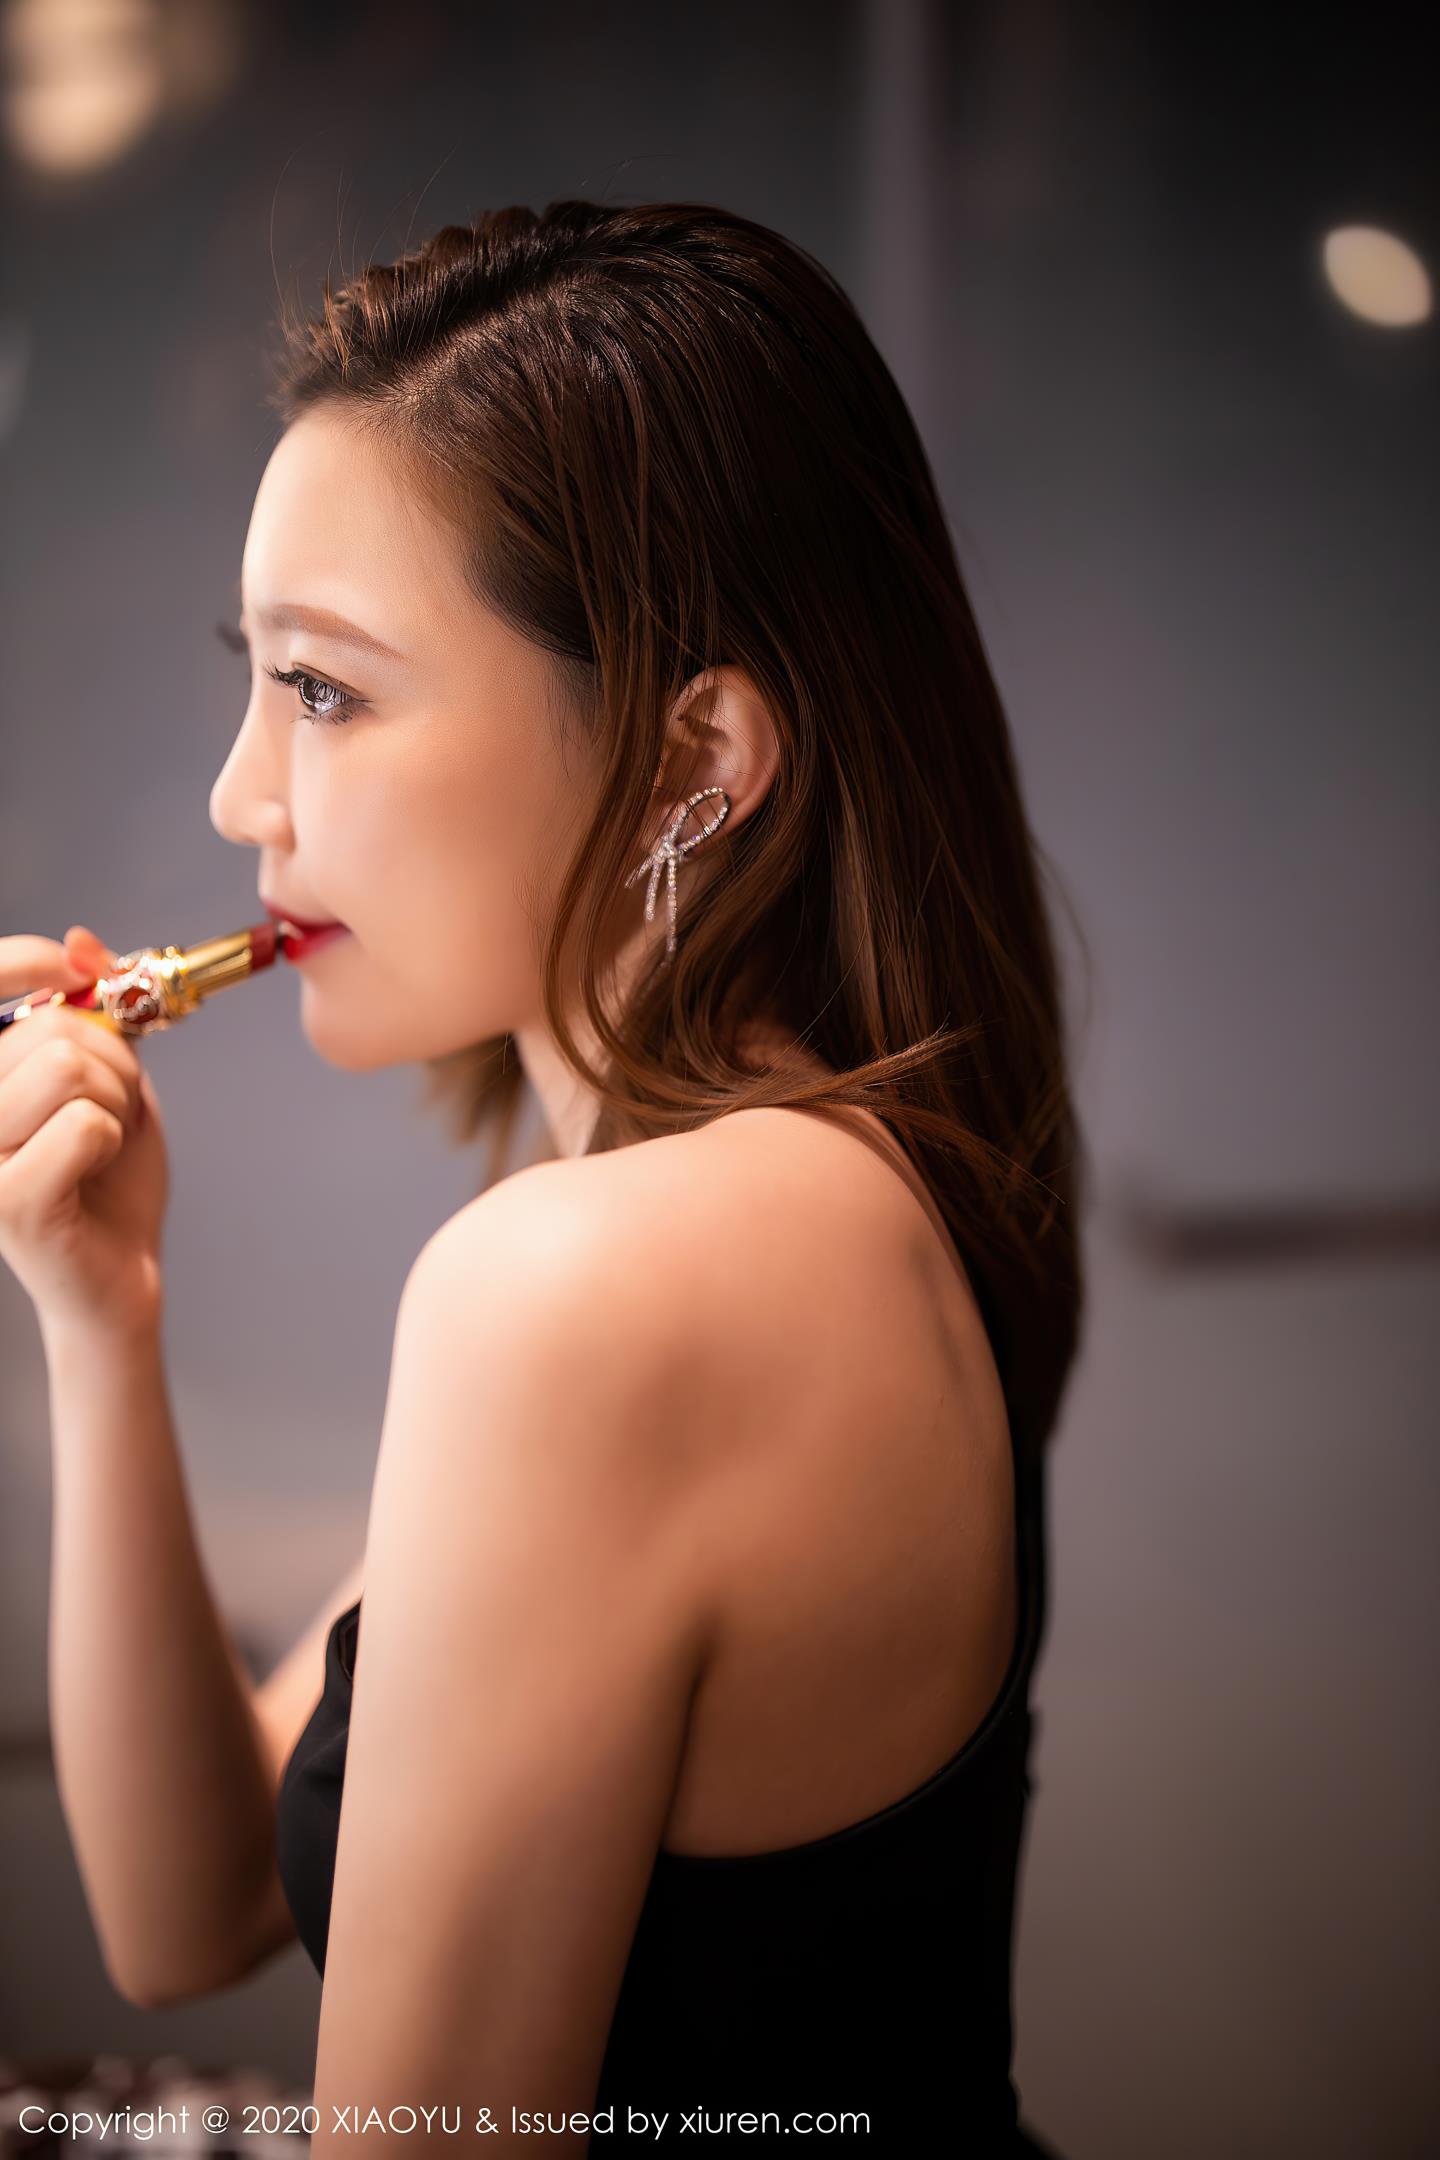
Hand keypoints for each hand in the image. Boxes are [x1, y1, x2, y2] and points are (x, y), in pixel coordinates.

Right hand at [0, 925, 170, 1333]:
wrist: (120, 1272)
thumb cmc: (108, 1175)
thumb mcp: (108, 1077)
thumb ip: (93, 1012)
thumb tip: (81, 942)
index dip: (24, 960)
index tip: (70, 967)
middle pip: (51, 1029)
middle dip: (113, 1064)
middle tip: (111, 1111)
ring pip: (68, 1068)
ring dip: (115, 1102)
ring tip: (101, 1142)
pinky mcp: (4, 1201)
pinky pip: (87, 1125)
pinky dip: (116, 1142)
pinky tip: (94, 1175)